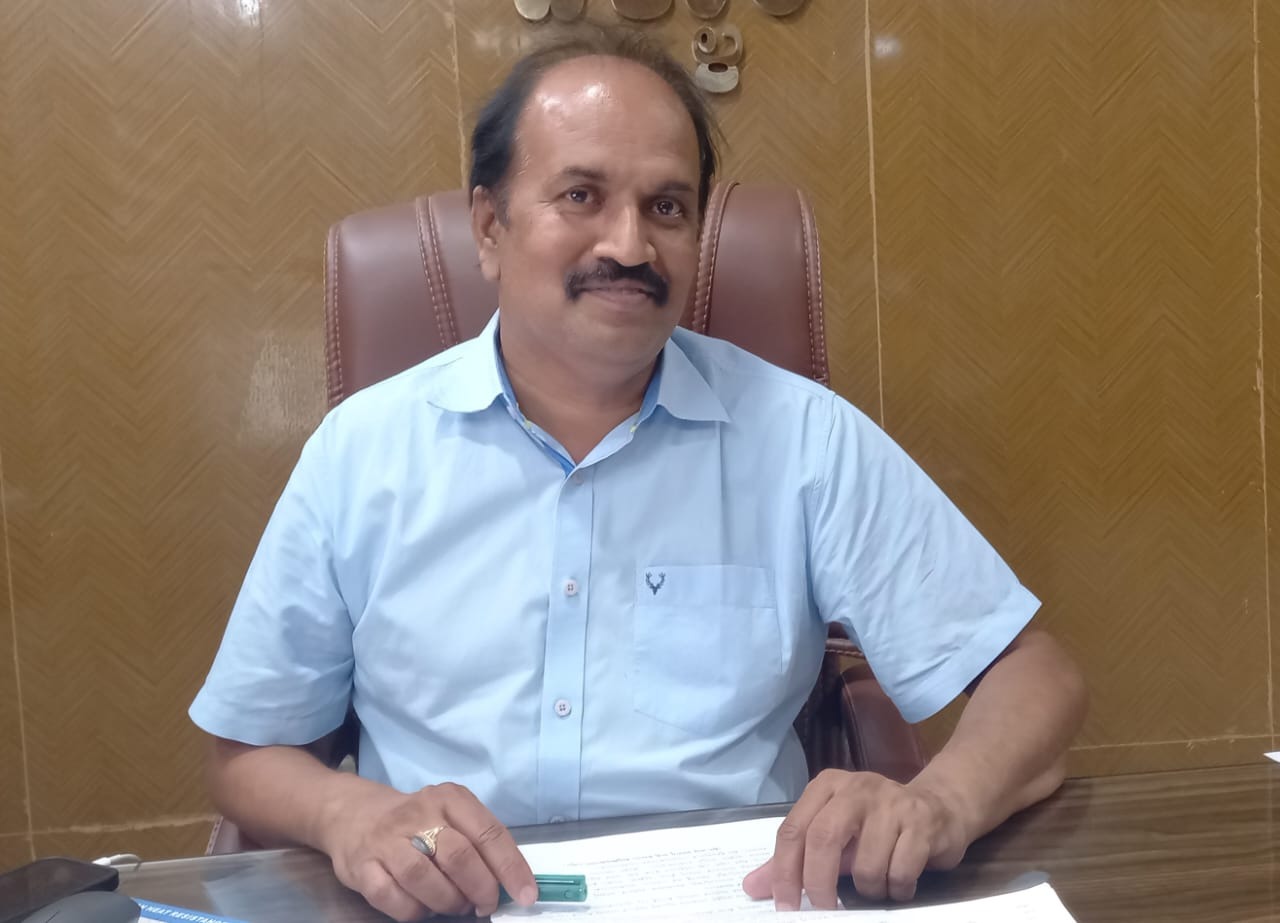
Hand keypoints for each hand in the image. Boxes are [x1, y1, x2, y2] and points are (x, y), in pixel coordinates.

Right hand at [317, 778, 536, 920]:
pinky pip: (392, 898)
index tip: (526, 895)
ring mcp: (386, 840)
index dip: (511, 868)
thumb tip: (510, 883)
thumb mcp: (451, 816)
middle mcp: (418, 814)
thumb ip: (478, 842)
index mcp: (449, 798)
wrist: (354, 815)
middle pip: (459, 857)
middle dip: (481, 889)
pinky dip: (414, 911)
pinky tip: (423, 907)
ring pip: (424, 878)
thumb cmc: (417, 821)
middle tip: (485, 904)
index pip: (488, 833)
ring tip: (456, 906)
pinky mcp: (362, 866)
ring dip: (449, 902)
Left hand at [742, 769, 969, 908]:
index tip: (785, 907)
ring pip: (866, 864)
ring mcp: (891, 803)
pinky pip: (899, 872)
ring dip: (869, 890)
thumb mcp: (832, 834)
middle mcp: (856, 788)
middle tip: (824, 911)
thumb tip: (753, 888)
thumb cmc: (876, 825)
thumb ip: (793, 860)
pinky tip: (901, 883)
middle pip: (822, 839)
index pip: (793, 830)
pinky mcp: (921, 822)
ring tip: (878, 884)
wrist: (940, 807)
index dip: (784, 873)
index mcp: (826, 787)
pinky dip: (897, 889)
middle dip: (819, 884)